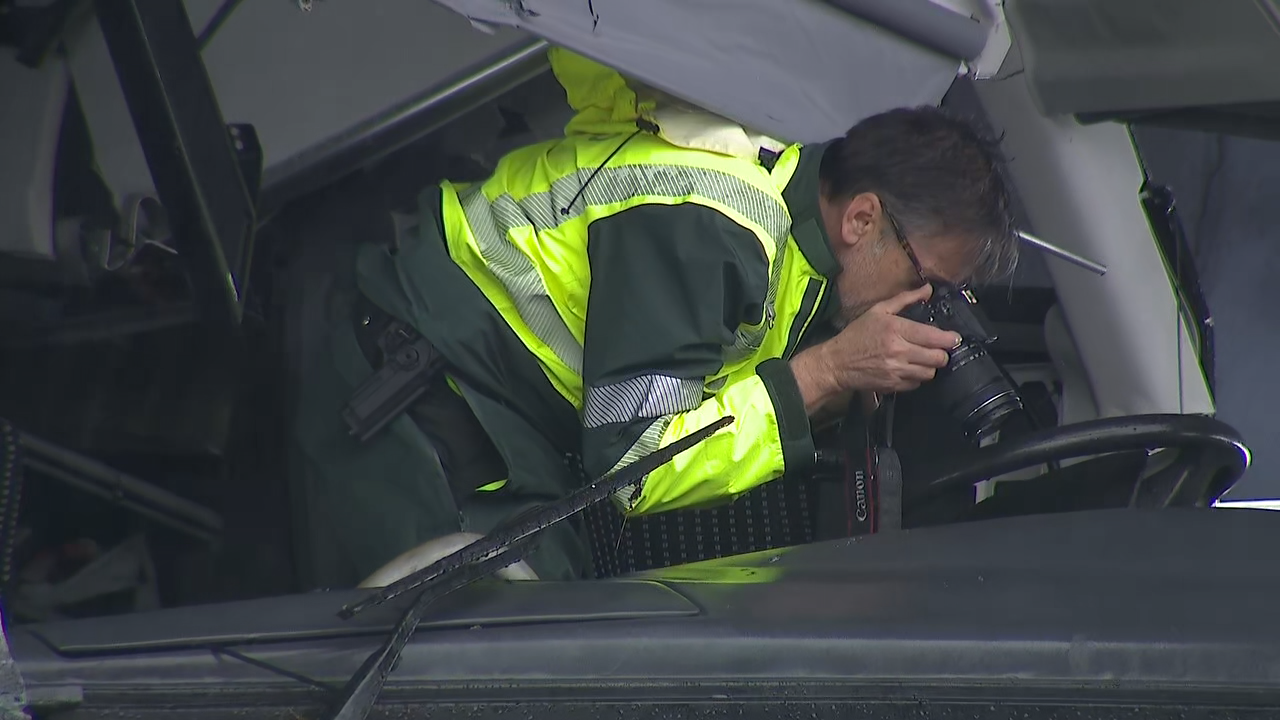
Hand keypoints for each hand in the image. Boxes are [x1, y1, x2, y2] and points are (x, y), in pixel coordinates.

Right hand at [790, 285, 961, 412]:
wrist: (837, 362)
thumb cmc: (857, 335)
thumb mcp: (878, 311)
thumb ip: (905, 299)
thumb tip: (927, 290)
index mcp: (896, 329)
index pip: (934, 337)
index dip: (949, 339)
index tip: (954, 338)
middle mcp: (899, 351)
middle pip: (938, 357)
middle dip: (942, 353)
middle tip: (938, 349)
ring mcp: (897, 370)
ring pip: (930, 372)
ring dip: (930, 366)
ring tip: (923, 359)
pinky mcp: (893, 385)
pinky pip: (917, 383)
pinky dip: (917, 377)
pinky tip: (909, 369)